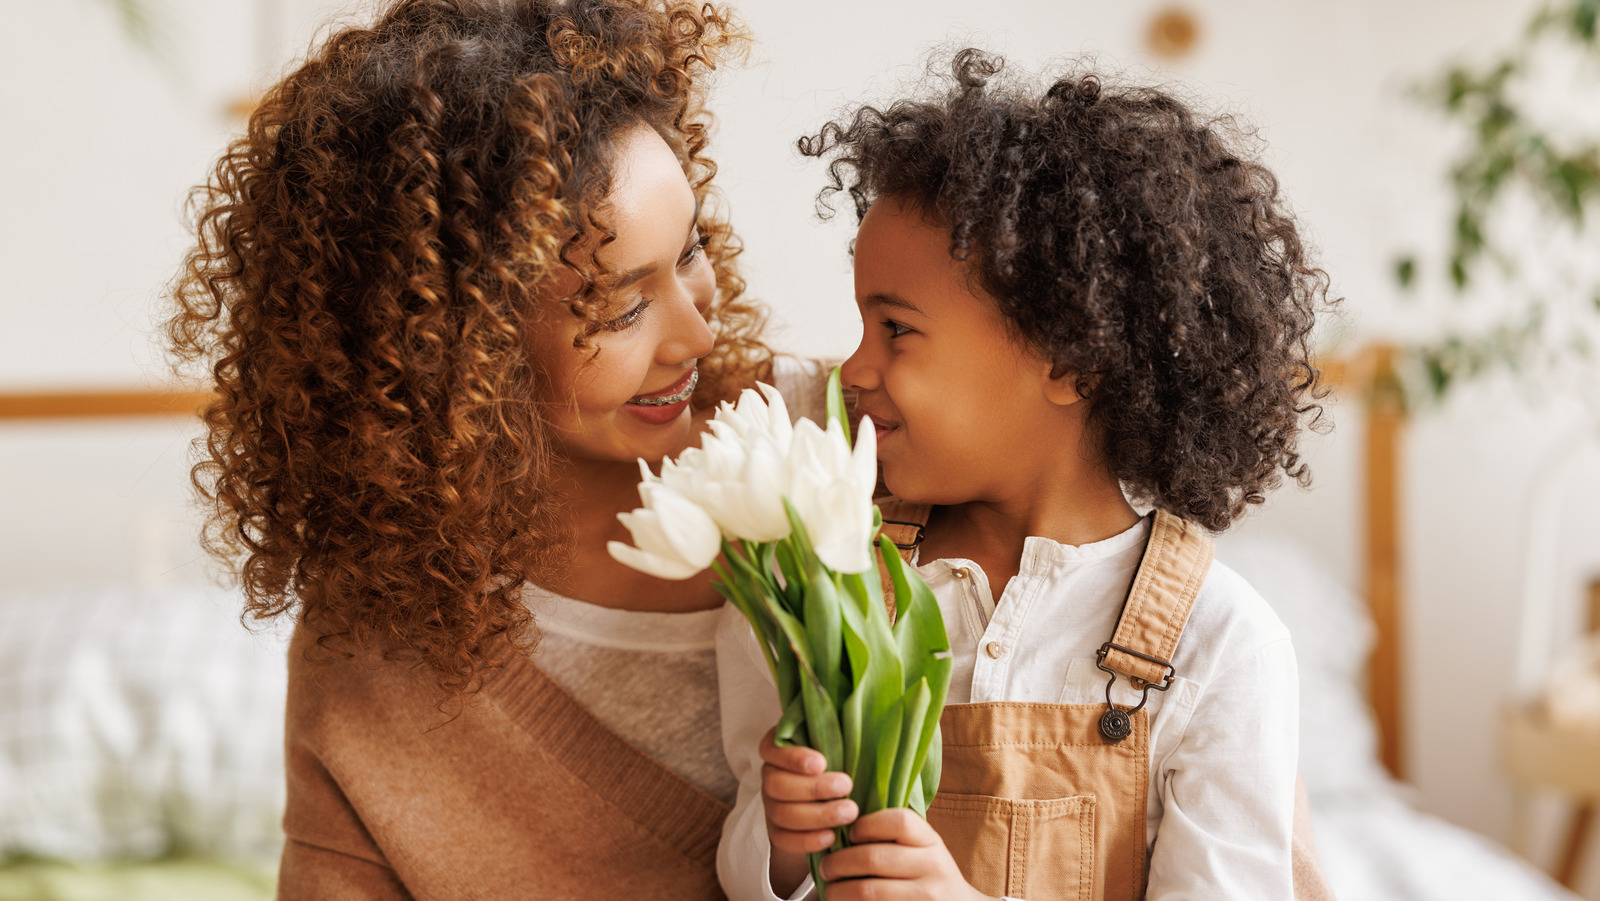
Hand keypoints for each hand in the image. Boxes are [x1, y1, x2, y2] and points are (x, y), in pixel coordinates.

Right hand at [759, 727, 857, 894]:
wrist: (830, 797)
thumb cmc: (836, 760)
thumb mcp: (834, 741)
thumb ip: (836, 731)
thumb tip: (858, 715)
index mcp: (777, 749)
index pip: (772, 749)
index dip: (793, 757)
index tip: (821, 763)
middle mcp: (769, 775)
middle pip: (777, 784)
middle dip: (813, 788)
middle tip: (847, 787)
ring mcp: (770, 805)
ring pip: (782, 813)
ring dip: (817, 815)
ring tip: (850, 812)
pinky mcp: (777, 831)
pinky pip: (784, 839)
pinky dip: (807, 840)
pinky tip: (832, 836)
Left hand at [817, 808, 994, 900]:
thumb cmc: (929, 876)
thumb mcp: (924, 849)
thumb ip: (895, 836)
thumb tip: (843, 822)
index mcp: (932, 842)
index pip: (898, 821)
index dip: (866, 824)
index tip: (850, 834)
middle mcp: (933, 868)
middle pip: (874, 857)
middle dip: (839, 862)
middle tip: (826, 867)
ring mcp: (925, 897)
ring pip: (868, 890)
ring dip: (838, 890)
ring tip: (830, 888)